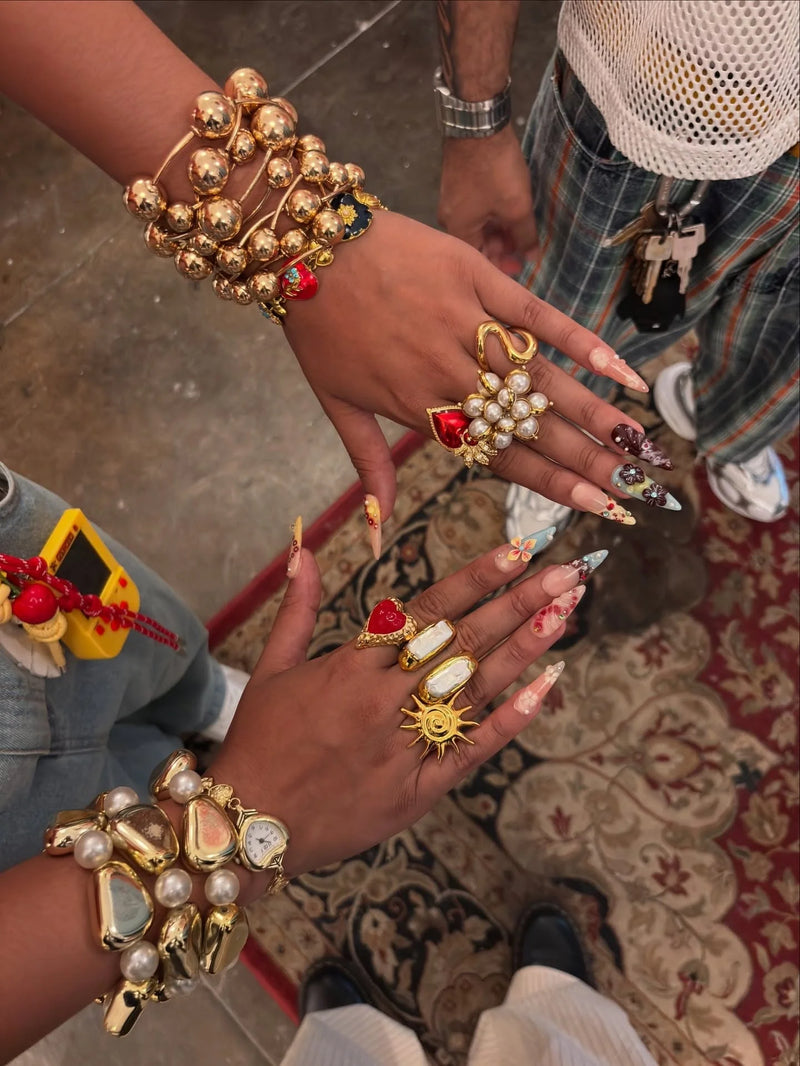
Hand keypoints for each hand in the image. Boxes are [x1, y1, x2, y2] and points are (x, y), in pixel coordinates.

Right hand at [208, 541, 585, 891]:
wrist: (244, 826)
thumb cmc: (258, 743)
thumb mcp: (270, 669)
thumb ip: (296, 609)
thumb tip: (302, 552)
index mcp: (352, 664)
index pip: (429, 610)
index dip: (477, 578)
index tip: (518, 549)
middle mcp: (385, 699)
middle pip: (463, 642)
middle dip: (518, 603)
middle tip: (568, 572)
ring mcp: (405, 745)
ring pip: (476, 688)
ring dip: (524, 648)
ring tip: (565, 612)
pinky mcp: (417, 789)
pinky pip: (472, 751)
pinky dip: (509, 720)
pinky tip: (545, 687)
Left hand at [284, 211, 652, 522]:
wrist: (304, 247)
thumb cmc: (319, 329)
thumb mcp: (335, 404)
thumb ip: (368, 466)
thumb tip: (376, 531)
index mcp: (421, 410)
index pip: (499, 457)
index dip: (551, 484)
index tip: (596, 508)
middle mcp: (452, 376)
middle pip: (531, 427)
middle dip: (590, 462)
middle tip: (639, 491)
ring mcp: (468, 326)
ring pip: (542, 379)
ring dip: (595, 413)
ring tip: (641, 445)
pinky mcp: (476, 279)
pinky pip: (536, 314)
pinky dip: (579, 340)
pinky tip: (621, 369)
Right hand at [438, 125, 537, 269]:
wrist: (478, 125)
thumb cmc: (494, 171)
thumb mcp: (516, 208)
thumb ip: (525, 237)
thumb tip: (532, 258)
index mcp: (459, 231)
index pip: (480, 262)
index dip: (502, 267)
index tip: (522, 267)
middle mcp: (449, 220)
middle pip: (478, 245)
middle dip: (502, 250)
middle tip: (525, 249)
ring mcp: (452, 202)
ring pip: (478, 227)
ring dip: (499, 233)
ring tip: (521, 232)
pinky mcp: (458, 186)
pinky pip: (475, 211)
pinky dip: (492, 217)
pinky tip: (509, 214)